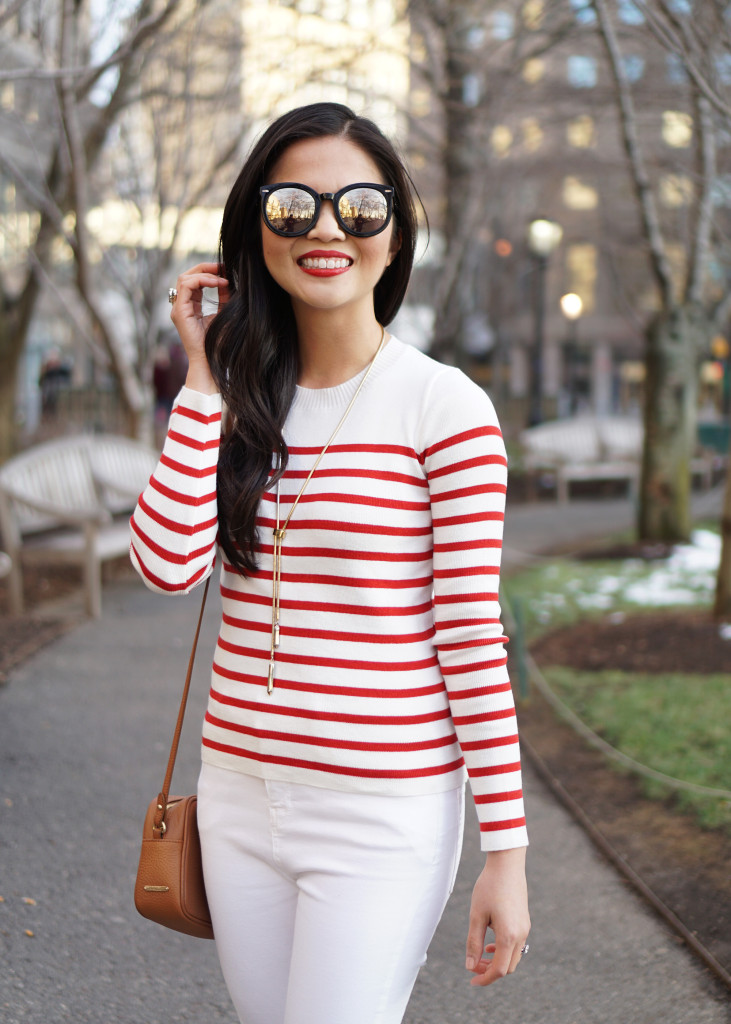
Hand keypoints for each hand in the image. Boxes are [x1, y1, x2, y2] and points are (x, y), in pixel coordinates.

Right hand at [170, 262, 229, 393]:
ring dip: (204, 273)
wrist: (211, 362)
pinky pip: (186, 286)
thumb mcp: (224, 313)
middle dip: (206, 268)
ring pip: (184, 278)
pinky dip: (202, 280)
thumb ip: (224, 297)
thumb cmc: (218, 343)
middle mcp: (181, 306)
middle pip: (187, 276)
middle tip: (223, 266)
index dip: (209, 272)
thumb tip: (228, 280)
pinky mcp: (179, 312)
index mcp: (190, 306)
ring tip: (221, 275)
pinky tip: (218, 283)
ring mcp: (178, 309)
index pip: (195, 281)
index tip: (226, 270)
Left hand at [465, 847, 529, 987]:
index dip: (485, 979)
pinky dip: (503, 950)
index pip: (499, 970)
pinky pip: (516, 945)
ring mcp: (525, 928)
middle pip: (508, 967)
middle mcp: (521, 935)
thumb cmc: (489, 887)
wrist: (507, 864)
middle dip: (490, 971)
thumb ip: (474, 942)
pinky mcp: (524, 921)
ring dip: (497, 961)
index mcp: (509, 936)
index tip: (471, 981)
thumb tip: (470, 966)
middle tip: (473, 965)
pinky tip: (490, 942)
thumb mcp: (476, 915)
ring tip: (480, 955)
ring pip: (513, 957)